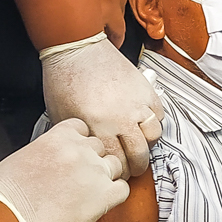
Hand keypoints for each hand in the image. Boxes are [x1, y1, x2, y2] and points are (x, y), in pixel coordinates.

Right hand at [0, 118, 130, 221]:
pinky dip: (115, 195)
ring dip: (106, 176)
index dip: (80, 141)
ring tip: (90, 191)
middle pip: (100, 146)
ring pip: (116, 165)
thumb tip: (49, 156)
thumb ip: (44, 150)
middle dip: (92, 160)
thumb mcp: (22, 156)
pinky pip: (123, 190)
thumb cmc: (6, 194)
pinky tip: (101, 202)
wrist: (7, 219)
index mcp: (59, 136)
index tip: (75, 152)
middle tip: (80, 176)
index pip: (82, 127)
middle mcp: (80, 150)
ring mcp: (94, 172)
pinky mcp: (103, 197)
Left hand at [41, 36, 163, 176]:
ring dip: (147, 143)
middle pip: (139, 153)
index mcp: (97, 125)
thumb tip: (91, 156)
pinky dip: (154, 121)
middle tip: (133, 167)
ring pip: (154, 134)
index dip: (120, 172)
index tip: (118, 173)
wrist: (76, 48)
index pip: (117, 161)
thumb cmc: (64, 80)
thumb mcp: (62, 117)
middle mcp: (121, 116)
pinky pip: (159, 113)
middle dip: (137, 165)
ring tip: (139, 144)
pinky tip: (143, 123)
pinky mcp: (145, 88)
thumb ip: (80, 139)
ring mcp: (136, 101)